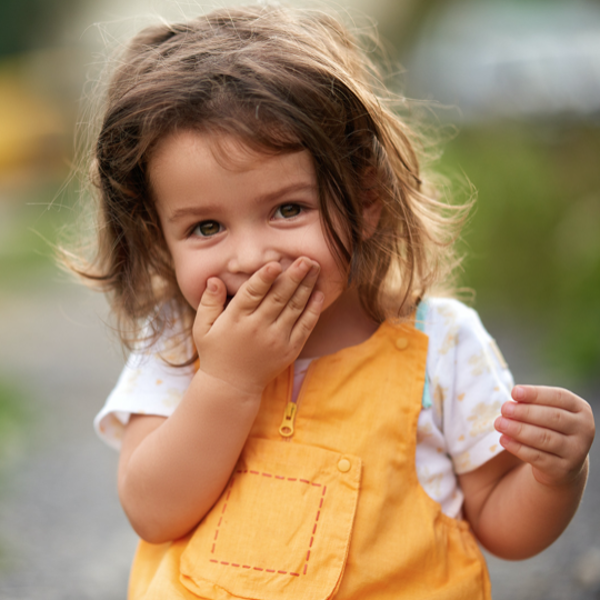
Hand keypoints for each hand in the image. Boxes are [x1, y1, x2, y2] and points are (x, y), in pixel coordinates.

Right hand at [192, 257, 322, 394]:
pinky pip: (305, 327)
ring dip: (306, 286)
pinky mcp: (290, 349)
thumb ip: (209, 302)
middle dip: (294, 276)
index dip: (264, 278)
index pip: (252, 293)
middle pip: (279, 297)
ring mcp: (276, 339)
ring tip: (315, 267)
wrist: (232, 387)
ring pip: (295, 308)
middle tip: (306, 258)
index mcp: (236, 319)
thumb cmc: (216, 352)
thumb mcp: (202, 328)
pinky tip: (319, 293)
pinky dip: (313, 310)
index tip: (276, 263)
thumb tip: (214, 279)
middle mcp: (258, 328)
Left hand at [495, 386, 594, 487]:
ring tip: (499, 423)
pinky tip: (503, 439)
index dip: (536, 394)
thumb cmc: (549, 427)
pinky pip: (537, 457)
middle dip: (525, 412)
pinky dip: (518, 447)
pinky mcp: (563, 469)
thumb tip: (512, 402)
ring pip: (545, 438)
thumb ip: (533, 405)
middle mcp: (584, 430)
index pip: (560, 397)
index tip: (514, 392)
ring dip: (519, 430)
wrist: (561, 462)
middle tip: (504, 409)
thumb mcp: (546, 413)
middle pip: (553, 417)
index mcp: (581, 410)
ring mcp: (576, 451)